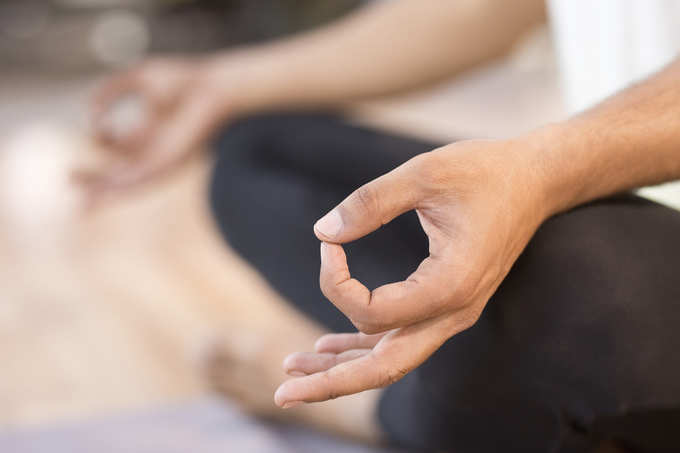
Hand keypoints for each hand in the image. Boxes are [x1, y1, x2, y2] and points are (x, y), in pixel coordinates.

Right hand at [76, 56, 231, 198]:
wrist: (212, 89)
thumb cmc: (183, 81)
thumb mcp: (138, 78)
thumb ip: (109, 90)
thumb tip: (91, 113)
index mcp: (149, 131)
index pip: (118, 145)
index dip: (100, 139)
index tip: (94, 124)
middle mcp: (155, 151)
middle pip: (118, 170)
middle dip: (95, 178)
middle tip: (69, 178)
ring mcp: (161, 161)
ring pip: (125, 183)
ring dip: (102, 193)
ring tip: (80, 202)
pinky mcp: (167, 168)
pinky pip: (137, 183)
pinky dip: (117, 191)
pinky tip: (98, 198)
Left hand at [275, 138, 551, 406]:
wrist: (535, 181)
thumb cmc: (485, 172)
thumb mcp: (424, 173)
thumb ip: (370, 202)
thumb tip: (322, 231)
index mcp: (452, 284)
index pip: (376, 312)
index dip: (337, 283)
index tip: (329, 244)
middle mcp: (454, 312)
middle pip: (385, 367)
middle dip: (332, 382)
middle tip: (282, 393)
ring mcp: (452, 313)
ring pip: (391, 359)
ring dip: (343, 369)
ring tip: (293, 374)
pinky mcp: (446, 303)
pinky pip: (400, 338)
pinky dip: (364, 346)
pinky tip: (328, 349)